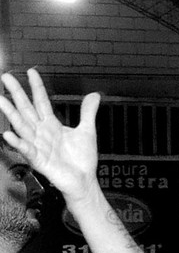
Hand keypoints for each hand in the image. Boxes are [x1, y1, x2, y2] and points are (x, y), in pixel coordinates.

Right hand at [0, 70, 99, 203]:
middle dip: (16, 94)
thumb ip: (87, 112)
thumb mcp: (87, 131)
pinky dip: (18, 142)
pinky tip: (8, 133)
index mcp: (51, 125)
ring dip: (11, 114)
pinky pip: (27, 150)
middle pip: (26, 109)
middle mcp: (41, 133)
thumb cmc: (82, 160)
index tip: (31, 71)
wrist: (84, 181)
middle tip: (6, 78)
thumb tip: (94, 95)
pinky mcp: (39, 160)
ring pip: (22, 126)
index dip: (36, 87)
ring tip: (0, 100)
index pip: (41, 101)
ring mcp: (38, 146)